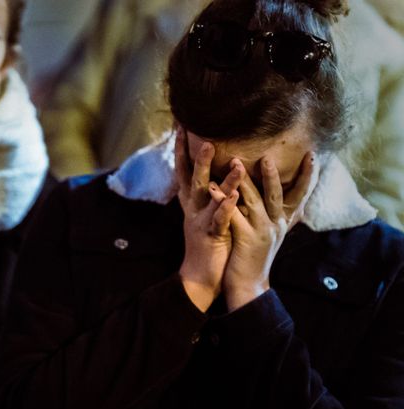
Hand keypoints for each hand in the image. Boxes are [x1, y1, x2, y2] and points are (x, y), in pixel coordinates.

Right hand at [176, 127, 242, 311]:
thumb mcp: (207, 216)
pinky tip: (232, 196)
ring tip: (228, 158)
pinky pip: (218, 219)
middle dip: (195, 156)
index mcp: (192, 203)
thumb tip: (214, 174)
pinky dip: (224, 207)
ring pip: (207, 195)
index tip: (181, 126)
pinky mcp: (210, 236)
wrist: (200, 279)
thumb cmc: (209, 246)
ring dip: (216, 176)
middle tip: (200, 135)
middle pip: (191, 178)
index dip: (182, 150)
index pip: (185, 171)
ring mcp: (200, 222)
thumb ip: (210, 195)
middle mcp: (193, 209)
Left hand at [223, 153, 318, 310]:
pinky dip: (223, 200)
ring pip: (255, 201)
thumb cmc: (255, 256)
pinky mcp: (246, 239)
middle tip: (267, 155)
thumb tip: (281, 194)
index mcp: (283, 222)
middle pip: (278, 194)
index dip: (308, 176)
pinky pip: (233, 215)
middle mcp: (276, 225)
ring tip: (234, 161)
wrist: (248, 286)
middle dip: (273, 174)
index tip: (313, 155)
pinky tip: (212, 188)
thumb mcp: (270, 233)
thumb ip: (275, 214)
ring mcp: (262, 232)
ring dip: (245, 180)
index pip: (300, 195)